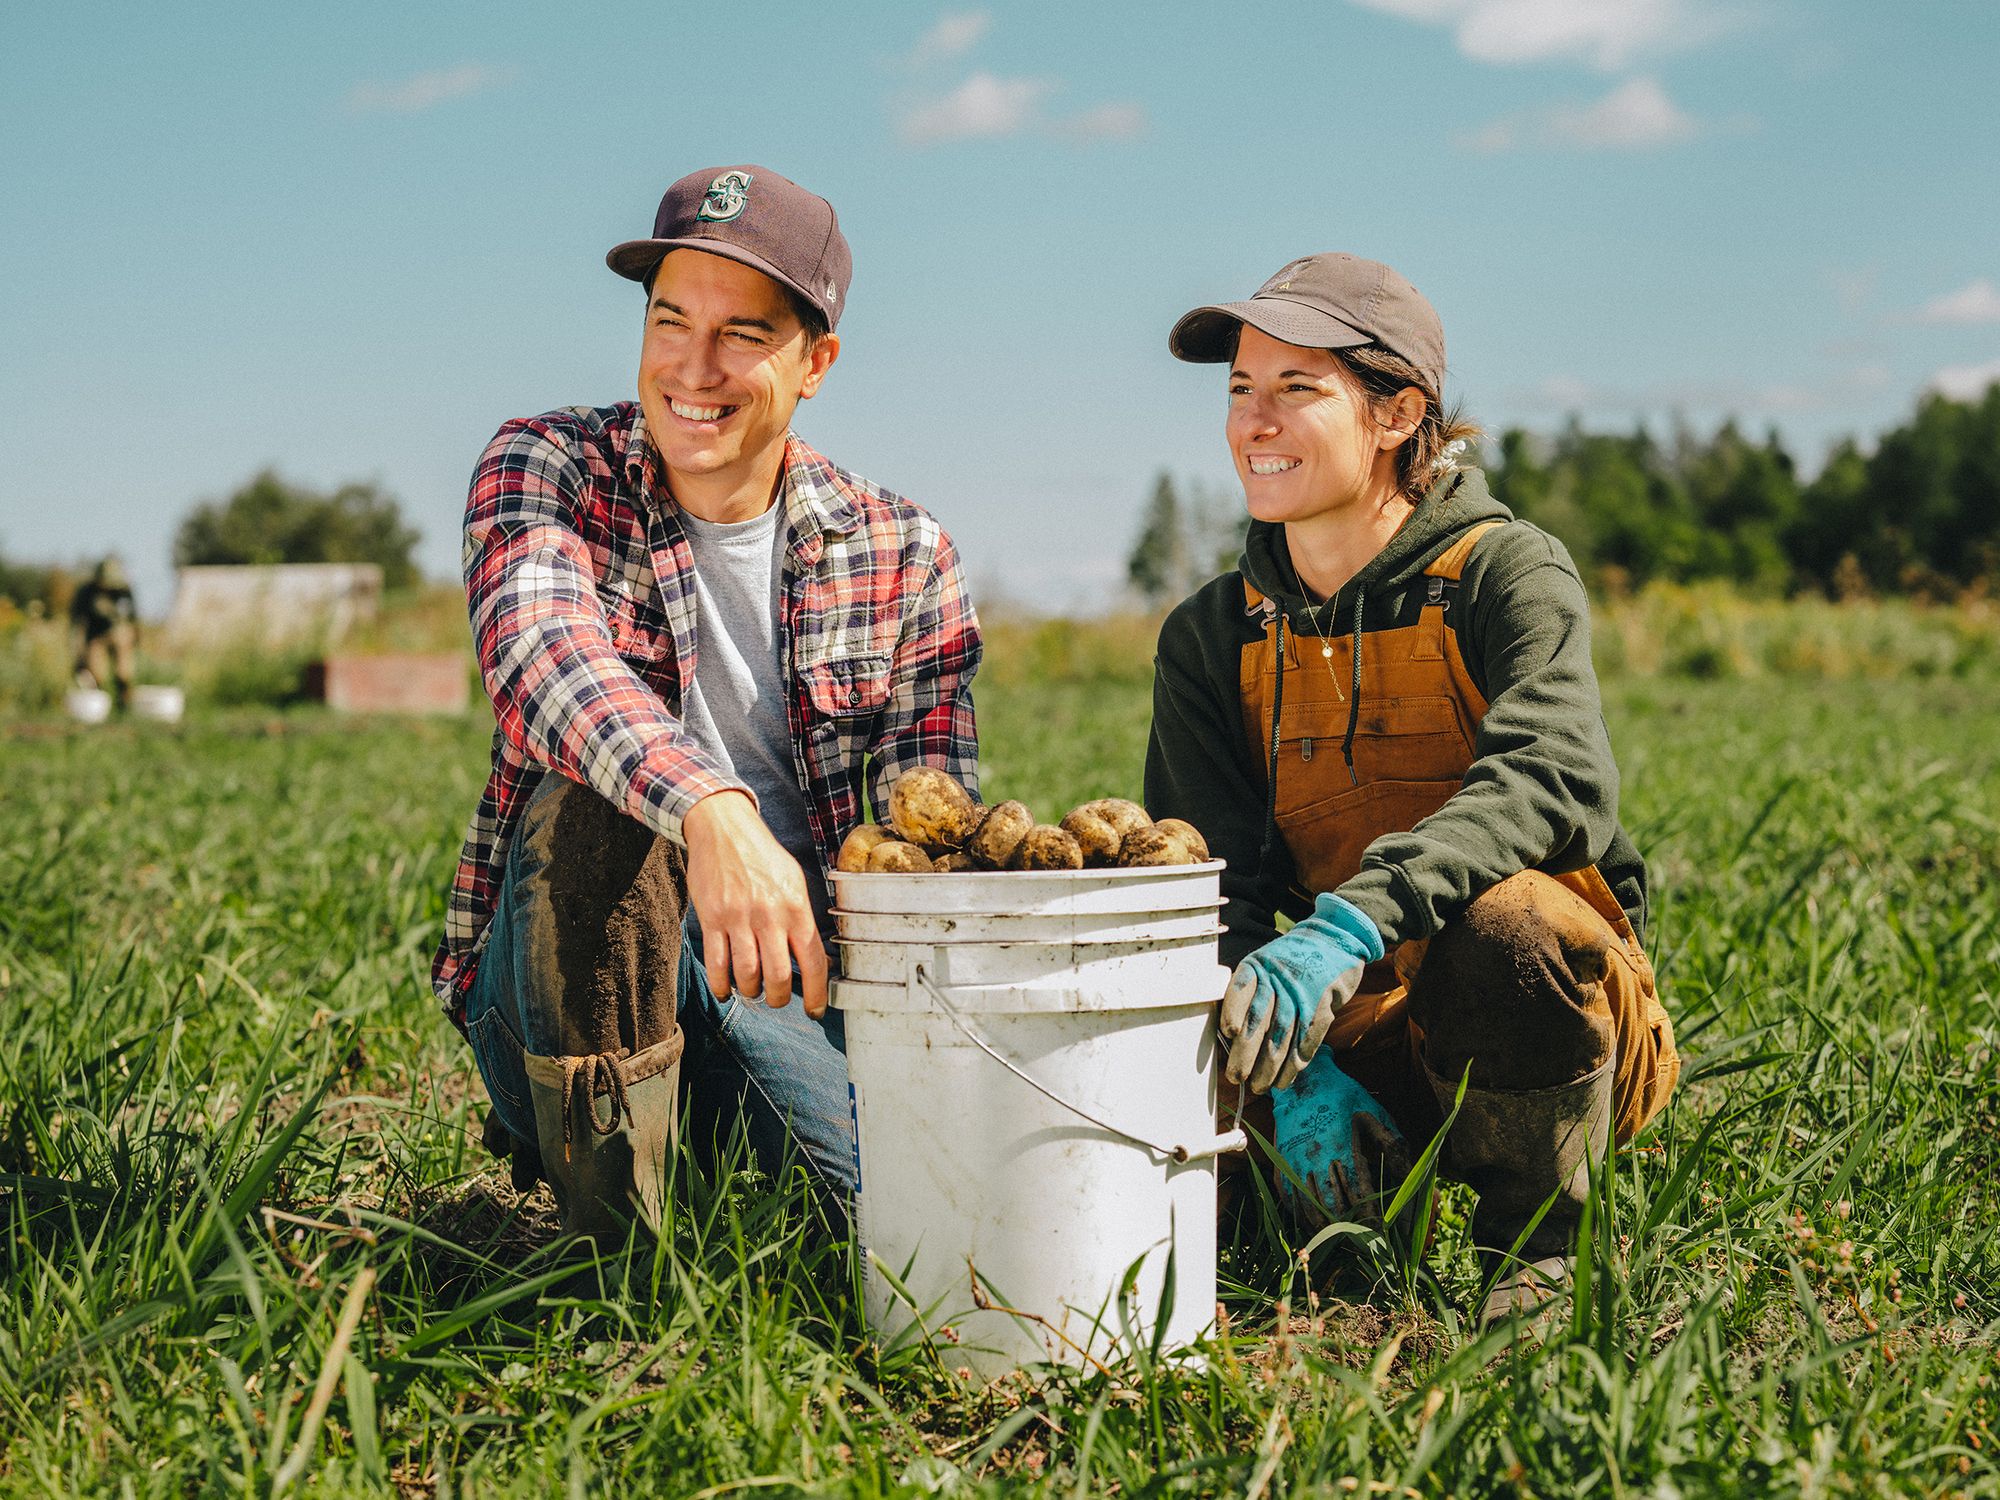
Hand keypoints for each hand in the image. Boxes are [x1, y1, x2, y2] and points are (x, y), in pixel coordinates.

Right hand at [683, 790, 828, 1017]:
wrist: (724, 829)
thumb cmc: (763, 857)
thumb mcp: (795, 880)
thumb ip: (802, 918)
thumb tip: (812, 958)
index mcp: (796, 907)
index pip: (812, 961)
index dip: (815, 994)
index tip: (814, 1011)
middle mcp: (769, 915)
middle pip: (778, 976)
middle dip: (778, 998)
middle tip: (775, 999)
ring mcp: (738, 917)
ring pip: (746, 974)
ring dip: (750, 991)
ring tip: (752, 989)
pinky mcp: (712, 918)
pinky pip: (716, 964)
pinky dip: (721, 984)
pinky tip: (726, 989)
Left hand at [1220, 892, 1383, 1091]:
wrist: (1335, 939)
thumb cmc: (1293, 958)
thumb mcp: (1266, 962)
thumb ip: (1250, 991)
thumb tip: (1231, 1033)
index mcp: (1258, 967)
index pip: (1240, 990)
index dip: (1232, 1013)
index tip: (1228, 1034)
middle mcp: (1278, 981)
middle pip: (1258, 1022)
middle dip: (1245, 1055)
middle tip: (1236, 1078)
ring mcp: (1301, 996)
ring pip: (1281, 1039)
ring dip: (1268, 1069)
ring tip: (1258, 1087)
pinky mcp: (1321, 1009)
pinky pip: (1305, 1043)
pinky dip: (1294, 1065)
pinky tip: (1284, 1080)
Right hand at [1270, 1049, 1410, 1228]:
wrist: (1303, 1081)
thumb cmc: (1344, 1097)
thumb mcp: (1373, 1113)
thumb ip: (1392, 1144)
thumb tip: (1411, 1171)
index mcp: (1341, 1146)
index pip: (1358, 1192)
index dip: (1371, 1216)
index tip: (1382, 1234)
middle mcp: (1315, 1158)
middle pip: (1333, 1206)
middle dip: (1350, 1229)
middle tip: (1364, 1246)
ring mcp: (1294, 1162)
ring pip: (1308, 1207)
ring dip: (1326, 1228)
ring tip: (1342, 1242)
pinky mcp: (1281, 1164)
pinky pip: (1289, 1199)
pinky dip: (1301, 1216)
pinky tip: (1315, 1226)